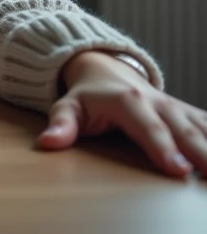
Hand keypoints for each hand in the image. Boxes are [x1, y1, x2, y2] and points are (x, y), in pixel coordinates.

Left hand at [37, 50, 206, 177]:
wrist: (106, 70)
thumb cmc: (87, 95)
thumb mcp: (68, 106)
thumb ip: (61, 124)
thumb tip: (48, 143)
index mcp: (128, 101)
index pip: (148, 129)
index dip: (163, 149)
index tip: (178, 170)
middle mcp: (157, 103)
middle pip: (183, 130)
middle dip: (200, 153)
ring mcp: (175, 107)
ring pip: (201, 126)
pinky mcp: (187, 112)